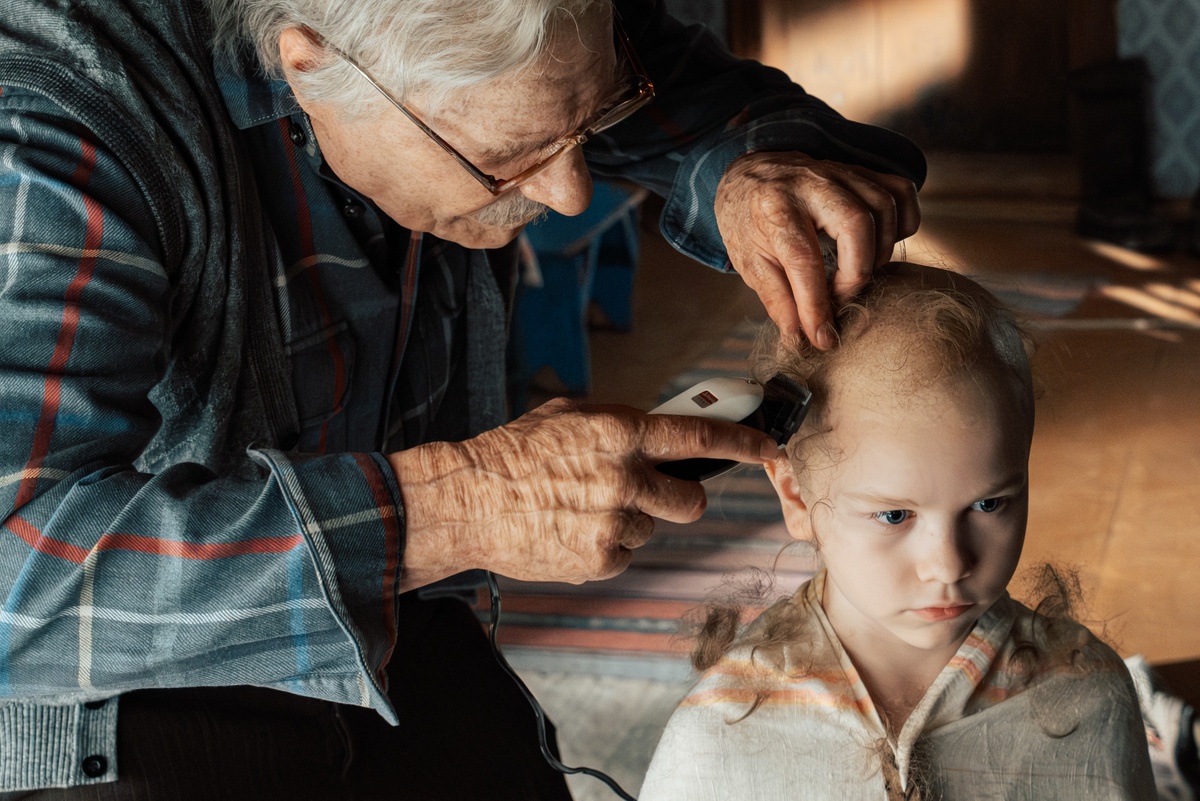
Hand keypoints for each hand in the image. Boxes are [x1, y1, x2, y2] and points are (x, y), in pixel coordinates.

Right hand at [389, 398, 777, 589]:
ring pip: (652, 529)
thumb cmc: (515, 452)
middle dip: (681, 499)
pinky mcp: (600, 561)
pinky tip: (570, 532)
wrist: (468, 500)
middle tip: (651, 495)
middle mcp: (624, 478)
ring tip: (582, 510)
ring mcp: (614, 524)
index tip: (768, 447)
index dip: (741, 443)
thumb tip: (662, 433)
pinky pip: (624, 555)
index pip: (698, 438)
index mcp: (620, 432)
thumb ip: (620, 424)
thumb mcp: (569, 416)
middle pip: (692, 501)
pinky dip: (605, 547)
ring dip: (630, 522)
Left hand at [715, 151, 919, 347]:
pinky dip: (902, 221)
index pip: (803, 259)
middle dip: (856, 272)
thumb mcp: (748, 262)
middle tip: (842, 298)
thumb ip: (777, 299)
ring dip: (880, 250)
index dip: (816, 304)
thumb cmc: (747, 221)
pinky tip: (881, 244)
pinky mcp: (861, 170)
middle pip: (856, 222)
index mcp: (774, 208)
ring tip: (856, 273)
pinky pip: (900, 190)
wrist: (748, 172)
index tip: (822, 336)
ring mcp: (839, 172)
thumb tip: (800, 337)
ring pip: (884, 205)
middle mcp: (810, 183)